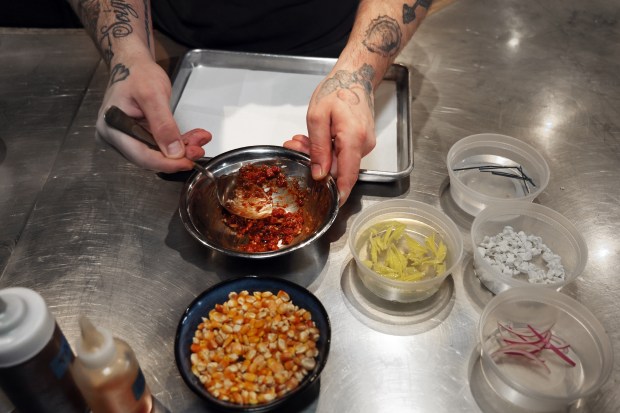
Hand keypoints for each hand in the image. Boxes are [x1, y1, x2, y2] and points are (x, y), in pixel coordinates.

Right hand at [95, 54, 211, 172]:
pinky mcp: (139, 135)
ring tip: (200, 140)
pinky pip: (160, 145)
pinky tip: (192, 138)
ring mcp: (128, 137)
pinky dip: (177, 142)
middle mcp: (117, 137)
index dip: (166, 163)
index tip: (187, 162)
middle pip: (150, 157)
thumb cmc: (137, 73)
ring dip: (181, 149)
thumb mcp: (153, 95)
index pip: (141, 156)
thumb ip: (163, 125)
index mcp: (112, 129)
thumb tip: (174, 152)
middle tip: (198, 148)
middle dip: (177, 156)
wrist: (133, 64)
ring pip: (158, 153)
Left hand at [284, 67, 375, 205]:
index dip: (339, 194)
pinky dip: (327, 148)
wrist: (355, 76)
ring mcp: (365, 144)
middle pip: (339, 169)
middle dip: (314, 163)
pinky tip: (314, 138)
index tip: (330, 206)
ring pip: (339, 161)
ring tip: (300, 139)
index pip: (348, 176)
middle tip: (294, 147)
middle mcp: (363, 145)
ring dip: (318, 154)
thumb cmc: (337, 90)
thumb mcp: (317, 117)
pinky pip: (343, 153)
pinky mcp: (362, 142)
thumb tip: (319, 174)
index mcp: (353, 139)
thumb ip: (318, 148)